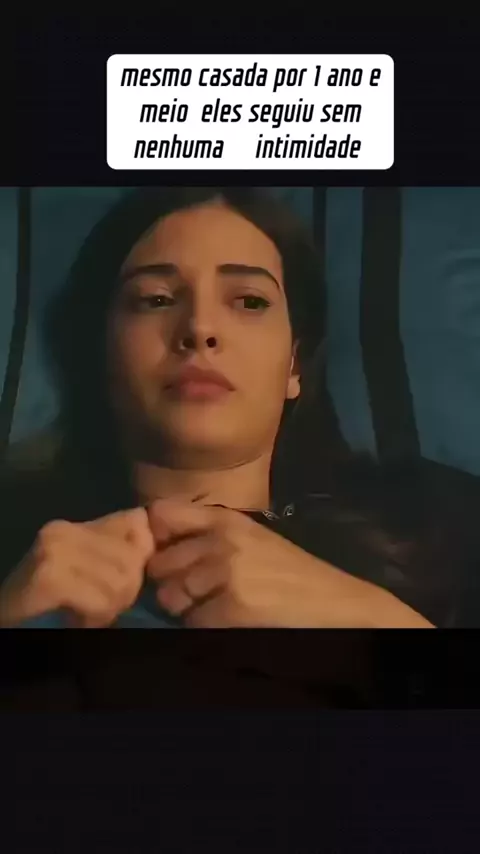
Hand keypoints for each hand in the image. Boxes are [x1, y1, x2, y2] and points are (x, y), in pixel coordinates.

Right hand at [0, 509, 153, 627]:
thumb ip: (118, 555)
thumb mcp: (88, 573)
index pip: (137, 521)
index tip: (124, 581)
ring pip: (121, 580)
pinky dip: (95, 617)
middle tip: (100, 606)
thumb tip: (152, 547)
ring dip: (110, 607)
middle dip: (126, 591)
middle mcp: (64, 530)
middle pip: (133, 556)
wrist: (5, 624)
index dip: (143, 554)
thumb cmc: (49, 605)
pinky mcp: (49, 577)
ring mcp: (54, 551)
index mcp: (77, 524)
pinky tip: (78, 620)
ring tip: (87, 613)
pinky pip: (100, 600)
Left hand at [146, 500, 427, 627]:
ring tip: (215, 608)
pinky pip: (192, 623)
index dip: (153, 537)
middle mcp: (221, 540)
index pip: (161, 515)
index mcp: (225, 520)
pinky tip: (229, 622)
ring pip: (171, 597)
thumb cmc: (290, 573)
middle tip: (196, 594)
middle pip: (160, 564)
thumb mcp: (251, 539)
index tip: (163, 554)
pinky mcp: (232, 607)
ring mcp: (226, 573)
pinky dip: (205, 629)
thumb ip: (208, 535)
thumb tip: (156, 542)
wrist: (333, 602)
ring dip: (186, 610)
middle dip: (170, 583)